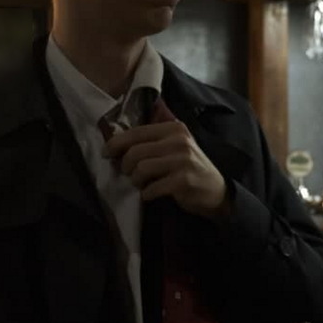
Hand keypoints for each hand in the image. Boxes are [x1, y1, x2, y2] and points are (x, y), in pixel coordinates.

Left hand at [102, 120, 230, 219]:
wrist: (216, 191)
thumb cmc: (188, 167)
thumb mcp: (174, 147)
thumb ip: (150, 142)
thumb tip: (114, 145)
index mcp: (173, 128)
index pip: (136, 132)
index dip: (116, 143)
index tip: (106, 154)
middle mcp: (178, 141)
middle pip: (135, 152)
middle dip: (125, 166)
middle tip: (127, 174)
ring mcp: (182, 161)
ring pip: (141, 169)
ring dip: (135, 181)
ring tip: (141, 184)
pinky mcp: (183, 181)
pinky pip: (151, 188)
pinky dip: (146, 194)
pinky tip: (151, 194)